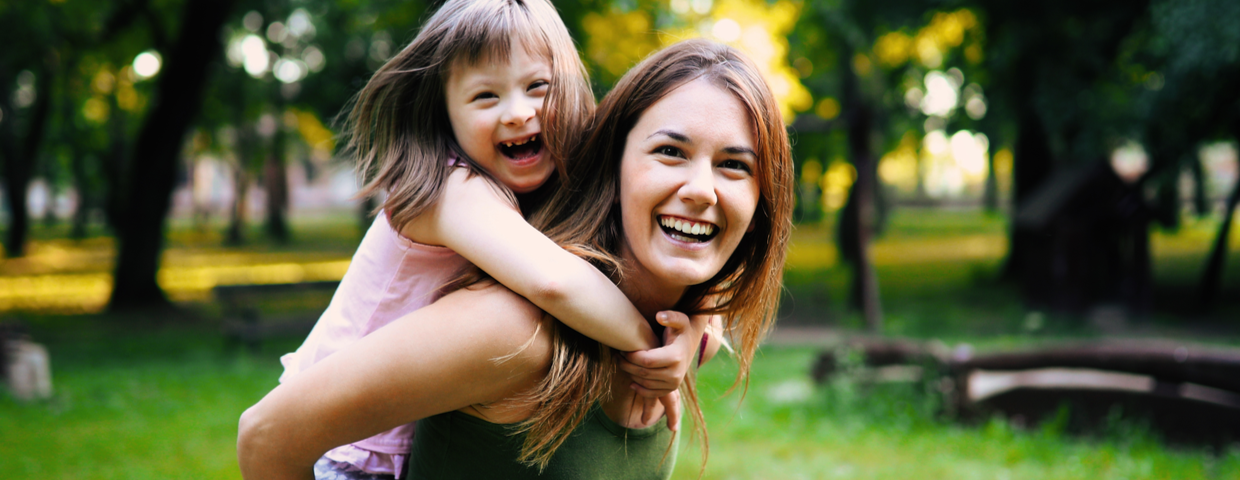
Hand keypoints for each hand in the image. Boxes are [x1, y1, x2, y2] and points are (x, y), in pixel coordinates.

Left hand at [619, 311, 702, 429]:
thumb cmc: (680, 330)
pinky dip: (638, 388)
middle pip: (643, 373)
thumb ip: (670, 317)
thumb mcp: (680, 320)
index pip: (646, 360)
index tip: (622, 349)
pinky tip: (631, 379)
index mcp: (676, 357)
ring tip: (622, 363)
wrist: (689, 344)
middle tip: (617, 356)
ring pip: (644, 383)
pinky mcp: (670, 390)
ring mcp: (673, 384)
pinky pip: (650, 394)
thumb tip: (659, 316)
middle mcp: (676, 374)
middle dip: (626, 365)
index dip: (631, 356)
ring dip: (630, 374)